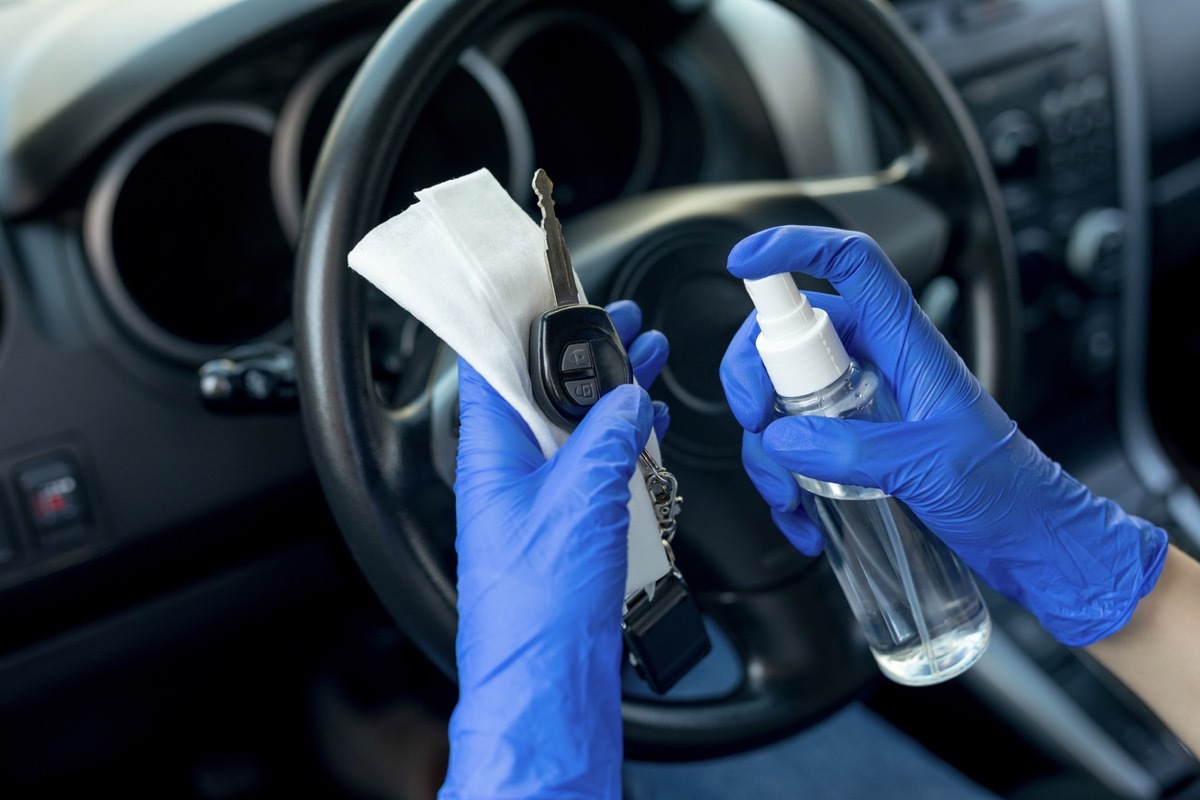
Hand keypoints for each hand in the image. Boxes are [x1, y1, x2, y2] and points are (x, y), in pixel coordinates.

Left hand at [440, 301, 665, 798]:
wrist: (547, 682)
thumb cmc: (539, 602)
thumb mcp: (581, 496)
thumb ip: (606, 436)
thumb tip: (627, 399)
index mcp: (489, 452)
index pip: (490, 363)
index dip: (517, 319)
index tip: (543, 284)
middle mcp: (506, 472)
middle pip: (537, 390)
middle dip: (579, 351)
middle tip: (615, 318)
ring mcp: (535, 501)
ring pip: (569, 428)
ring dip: (606, 394)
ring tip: (642, 356)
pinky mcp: (564, 528)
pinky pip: (589, 469)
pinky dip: (618, 442)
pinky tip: (643, 426)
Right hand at [719, 226, 1167, 646]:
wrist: (1032, 542)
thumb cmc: (1007, 491)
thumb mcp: (930, 465)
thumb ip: (853, 449)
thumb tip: (782, 438)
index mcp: (907, 343)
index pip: (851, 264)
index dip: (796, 248)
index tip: (745, 263)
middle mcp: (878, 364)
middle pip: (790, 335)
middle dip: (753, 377)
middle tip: (753, 419)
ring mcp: (861, 407)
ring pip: (781, 400)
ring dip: (766, 449)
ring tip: (788, 497)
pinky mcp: (853, 448)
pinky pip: (794, 449)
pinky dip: (784, 483)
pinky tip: (801, 517)